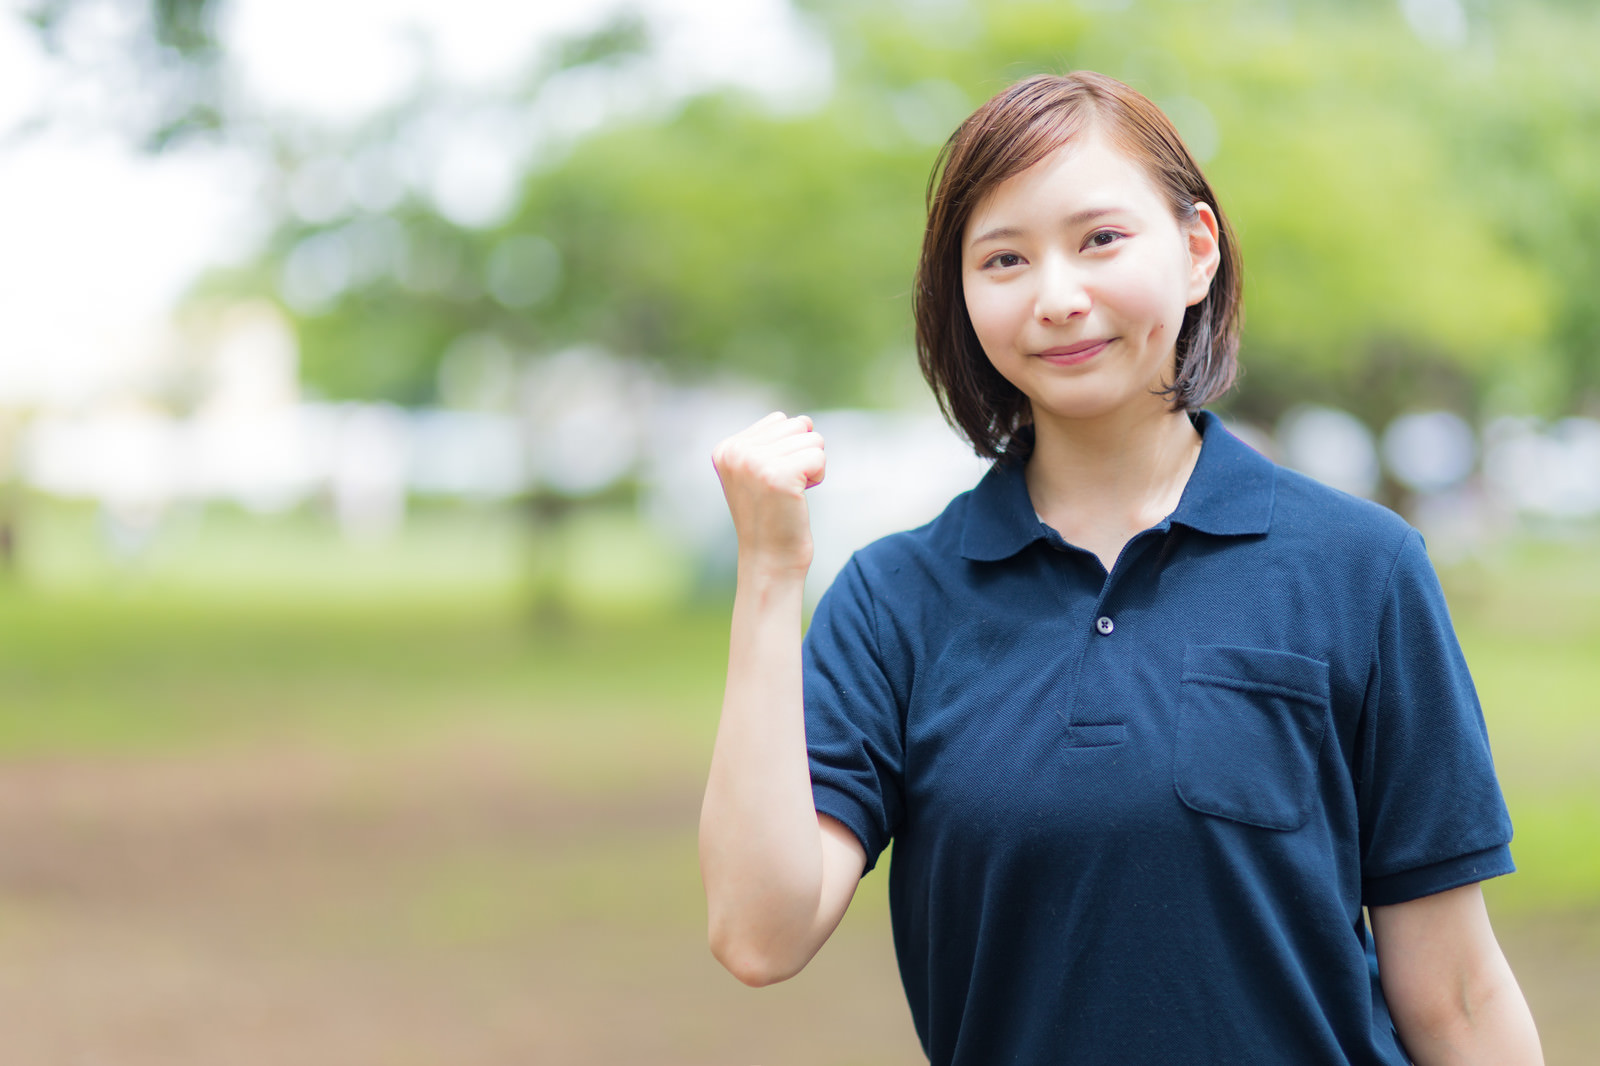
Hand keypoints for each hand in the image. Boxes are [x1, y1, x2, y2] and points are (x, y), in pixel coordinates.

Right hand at [711, 412, 825, 573]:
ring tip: (790, 493)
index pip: (779, 420)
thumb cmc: (772, 517)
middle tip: (784, 489)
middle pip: (797, 425)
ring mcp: (755, 463)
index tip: (771, 481)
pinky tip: (799, 497)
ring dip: (811, 467)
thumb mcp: (758, 472)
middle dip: (801, 455)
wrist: (770, 560)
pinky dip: (818, 477)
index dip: (787, 450)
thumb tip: (805, 420)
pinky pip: (819, 456)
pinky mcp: (778, 476)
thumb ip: (771, 441)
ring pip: (812, 438)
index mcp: (726, 448)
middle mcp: (736, 452)